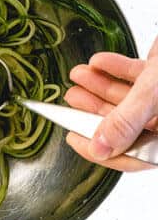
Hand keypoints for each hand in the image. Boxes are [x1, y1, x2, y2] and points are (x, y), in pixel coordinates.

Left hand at [65, 39, 157, 171]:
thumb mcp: (155, 89)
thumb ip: (127, 120)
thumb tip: (99, 149)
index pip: (133, 156)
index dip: (100, 150)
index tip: (74, 137)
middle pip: (126, 127)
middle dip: (94, 112)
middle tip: (70, 102)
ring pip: (129, 101)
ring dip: (101, 87)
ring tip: (78, 76)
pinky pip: (139, 79)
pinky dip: (117, 70)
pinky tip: (99, 62)